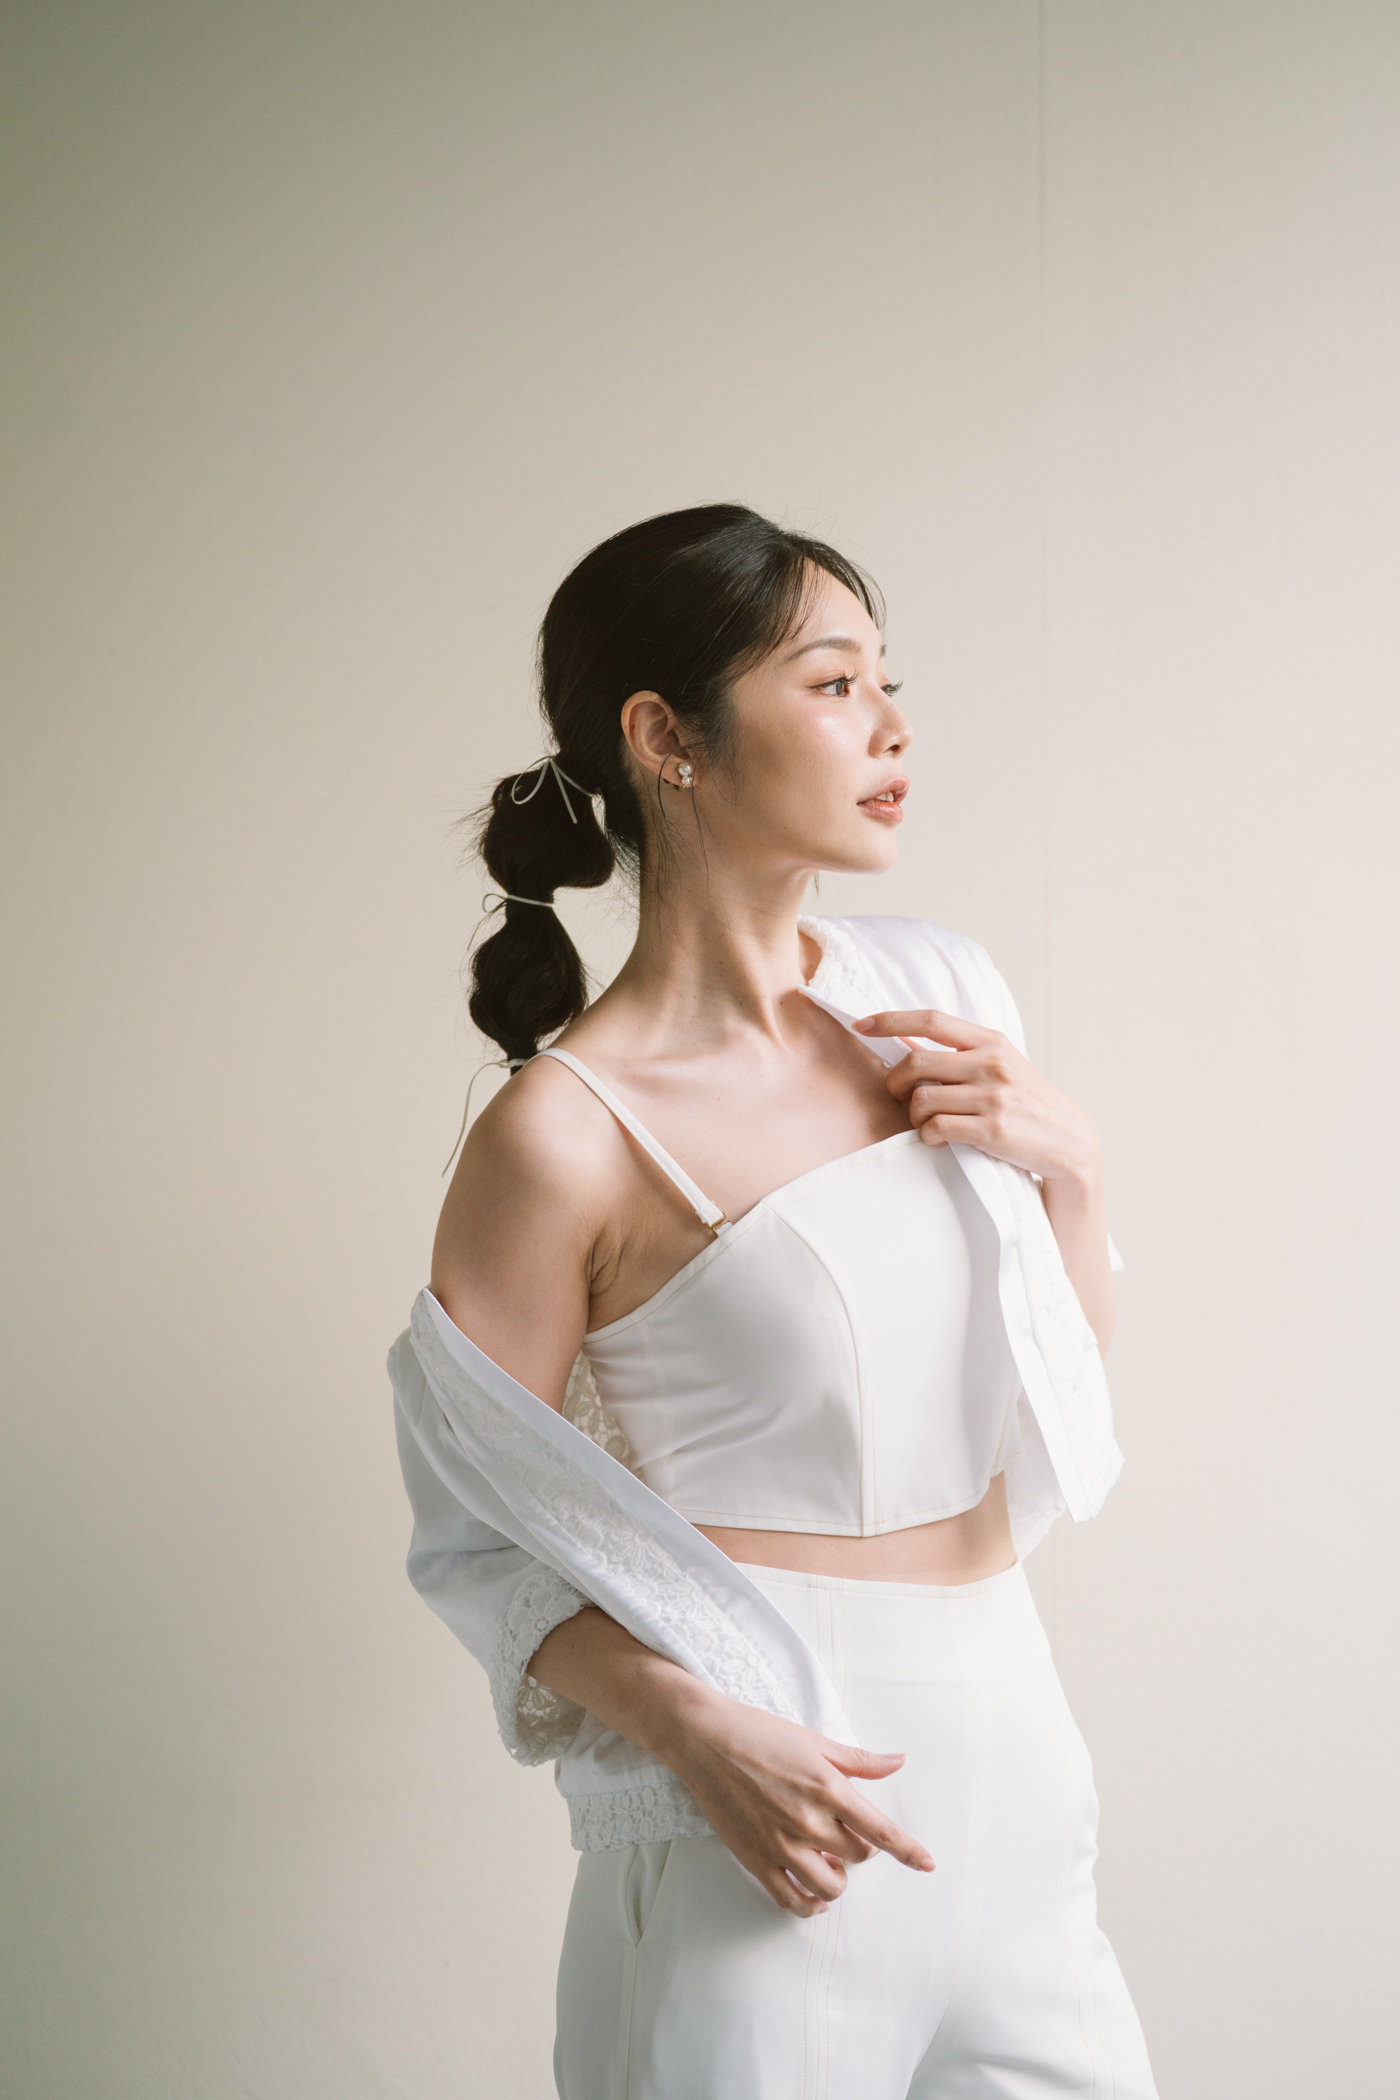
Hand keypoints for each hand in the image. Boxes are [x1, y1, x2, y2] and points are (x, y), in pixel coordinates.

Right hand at [655, 1683, 934, 1917]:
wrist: (705, 1739)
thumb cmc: (760, 1733)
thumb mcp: (815, 1741)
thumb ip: (859, 1760)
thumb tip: (898, 1762)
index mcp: (829, 1789)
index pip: (881, 1831)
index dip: (909, 1851)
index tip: (927, 1865)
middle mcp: (809, 1821)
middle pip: (858, 1858)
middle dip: (859, 1850)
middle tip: (844, 1834)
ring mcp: (781, 1844)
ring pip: (830, 1886)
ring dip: (837, 1878)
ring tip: (826, 1859)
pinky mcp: (755, 1860)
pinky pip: (791, 1900)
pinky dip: (808, 1905)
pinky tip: (812, 1894)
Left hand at [853, 1008, 1101, 1187]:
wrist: (1070, 1142)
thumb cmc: (1028, 1103)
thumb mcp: (1001, 1066)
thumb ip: (961, 1054)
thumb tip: (907, 1045)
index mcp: (991, 1041)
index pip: (932, 1020)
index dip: (891, 1020)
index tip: (862, 1025)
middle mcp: (991, 1064)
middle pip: (916, 1063)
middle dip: (895, 1081)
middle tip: (897, 1095)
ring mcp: (993, 1097)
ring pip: (921, 1099)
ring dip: (913, 1115)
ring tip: (926, 1122)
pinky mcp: (992, 1130)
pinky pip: (935, 1128)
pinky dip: (927, 1136)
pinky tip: (938, 1139)